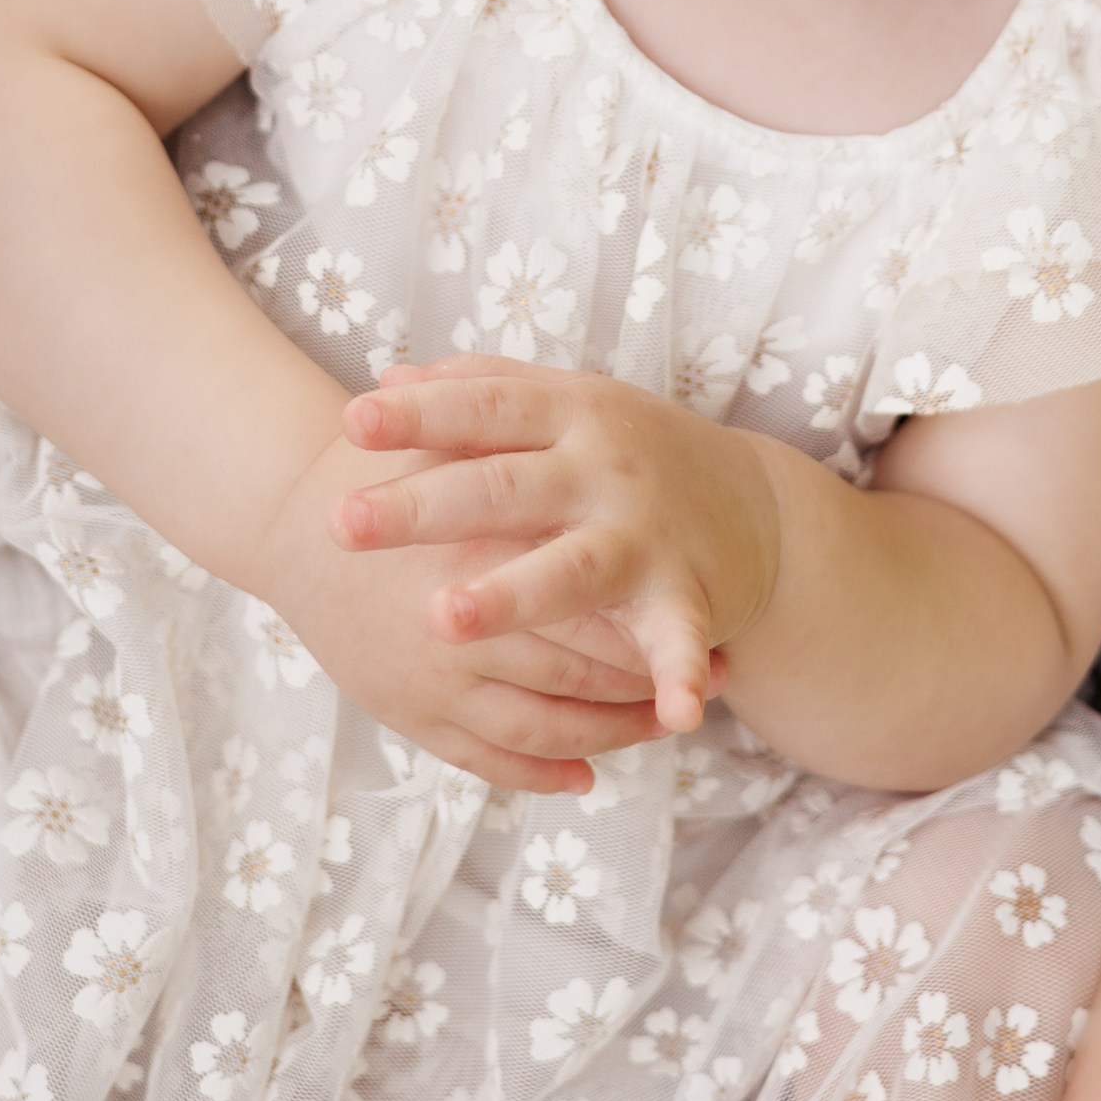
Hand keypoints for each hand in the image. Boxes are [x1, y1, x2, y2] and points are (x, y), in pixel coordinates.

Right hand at [259, 424, 671, 795]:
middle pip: (582, 673)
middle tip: (711, 683)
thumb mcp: (471, 449)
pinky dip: (540, 772)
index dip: (659, 630)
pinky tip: (582, 774)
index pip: (597, 609)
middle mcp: (468, 624)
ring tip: (658, 727)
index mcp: (492, 552)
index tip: (714, 629)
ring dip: (611, 734)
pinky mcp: (411, 711)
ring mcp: (439, 678)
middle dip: (649, 686)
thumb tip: (627, 494)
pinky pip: (487, 758)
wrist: (296, 517)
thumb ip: (541, 472)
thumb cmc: (396, 468)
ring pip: (546, 726)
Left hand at [336, 357, 783, 732]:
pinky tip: (672, 717)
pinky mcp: (685, 594)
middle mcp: (604, 466)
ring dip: (511, 596)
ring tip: (441, 620)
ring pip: (571, 568)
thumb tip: (384, 383)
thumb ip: (480, 387)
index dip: (420, 414)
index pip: (484, 405)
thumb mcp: (564, 401)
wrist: (754, 502)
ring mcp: (643, 532)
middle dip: (425, 507)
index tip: (351, 421)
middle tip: (345, 524)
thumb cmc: (629, 449)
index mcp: (570, 412)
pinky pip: (676, 640)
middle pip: (505, 486)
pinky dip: (678, 676)